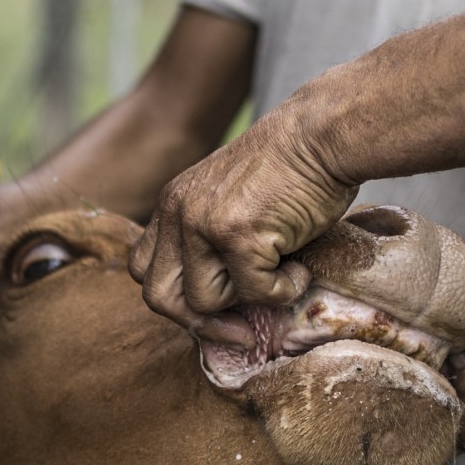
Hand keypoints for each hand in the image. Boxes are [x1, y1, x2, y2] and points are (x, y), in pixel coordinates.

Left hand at [130, 107, 356, 329]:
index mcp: (172, 203)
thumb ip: (210, 240)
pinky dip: (284, 290)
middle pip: (158, 296)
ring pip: (204, 301)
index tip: (214, 308)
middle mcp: (177, 211)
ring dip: (247, 300)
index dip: (176, 298)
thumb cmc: (291, 169)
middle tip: (241, 328)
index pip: (143, 269)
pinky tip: (300, 267)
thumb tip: (218, 308)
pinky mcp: (237, 234)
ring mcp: (203, 223)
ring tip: (280, 273)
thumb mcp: (230, 200)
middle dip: (199, 321)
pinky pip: (255, 292)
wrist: (321, 135)